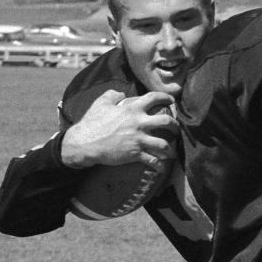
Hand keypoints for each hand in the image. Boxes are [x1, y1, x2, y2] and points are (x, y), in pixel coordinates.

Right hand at [61, 91, 177, 168]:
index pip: (154, 98)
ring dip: (170, 149)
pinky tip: (161, 167)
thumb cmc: (92, 122)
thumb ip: (112, 95)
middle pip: (166, 121)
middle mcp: (139, 122)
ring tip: (171, 152)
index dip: (166, 97)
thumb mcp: (101, 103)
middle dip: (175, 126)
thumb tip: (120, 93)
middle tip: (176, 129)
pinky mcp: (135, 154)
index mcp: (133, 108)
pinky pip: (153, 161)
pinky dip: (159, 165)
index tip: (172, 101)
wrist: (86, 142)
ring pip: (164, 144)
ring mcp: (138, 139)